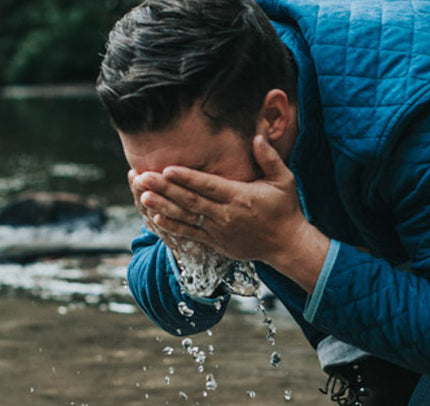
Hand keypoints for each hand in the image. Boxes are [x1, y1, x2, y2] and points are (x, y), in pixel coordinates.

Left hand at [133, 135, 329, 290]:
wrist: (287, 244)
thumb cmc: (285, 208)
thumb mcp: (284, 180)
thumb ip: (270, 158)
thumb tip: (257, 137)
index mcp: (240, 197)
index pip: (209, 185)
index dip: (187, 178)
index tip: (167, 169)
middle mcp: (226, 215)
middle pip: (190, 200)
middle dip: (164, 188)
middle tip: (142, 177)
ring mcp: (219, 231)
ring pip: (186, 217)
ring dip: (163, 206)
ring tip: (142, 196)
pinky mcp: (216, 243)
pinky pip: (191, 234)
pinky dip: (173, 226)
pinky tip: (156, 217)